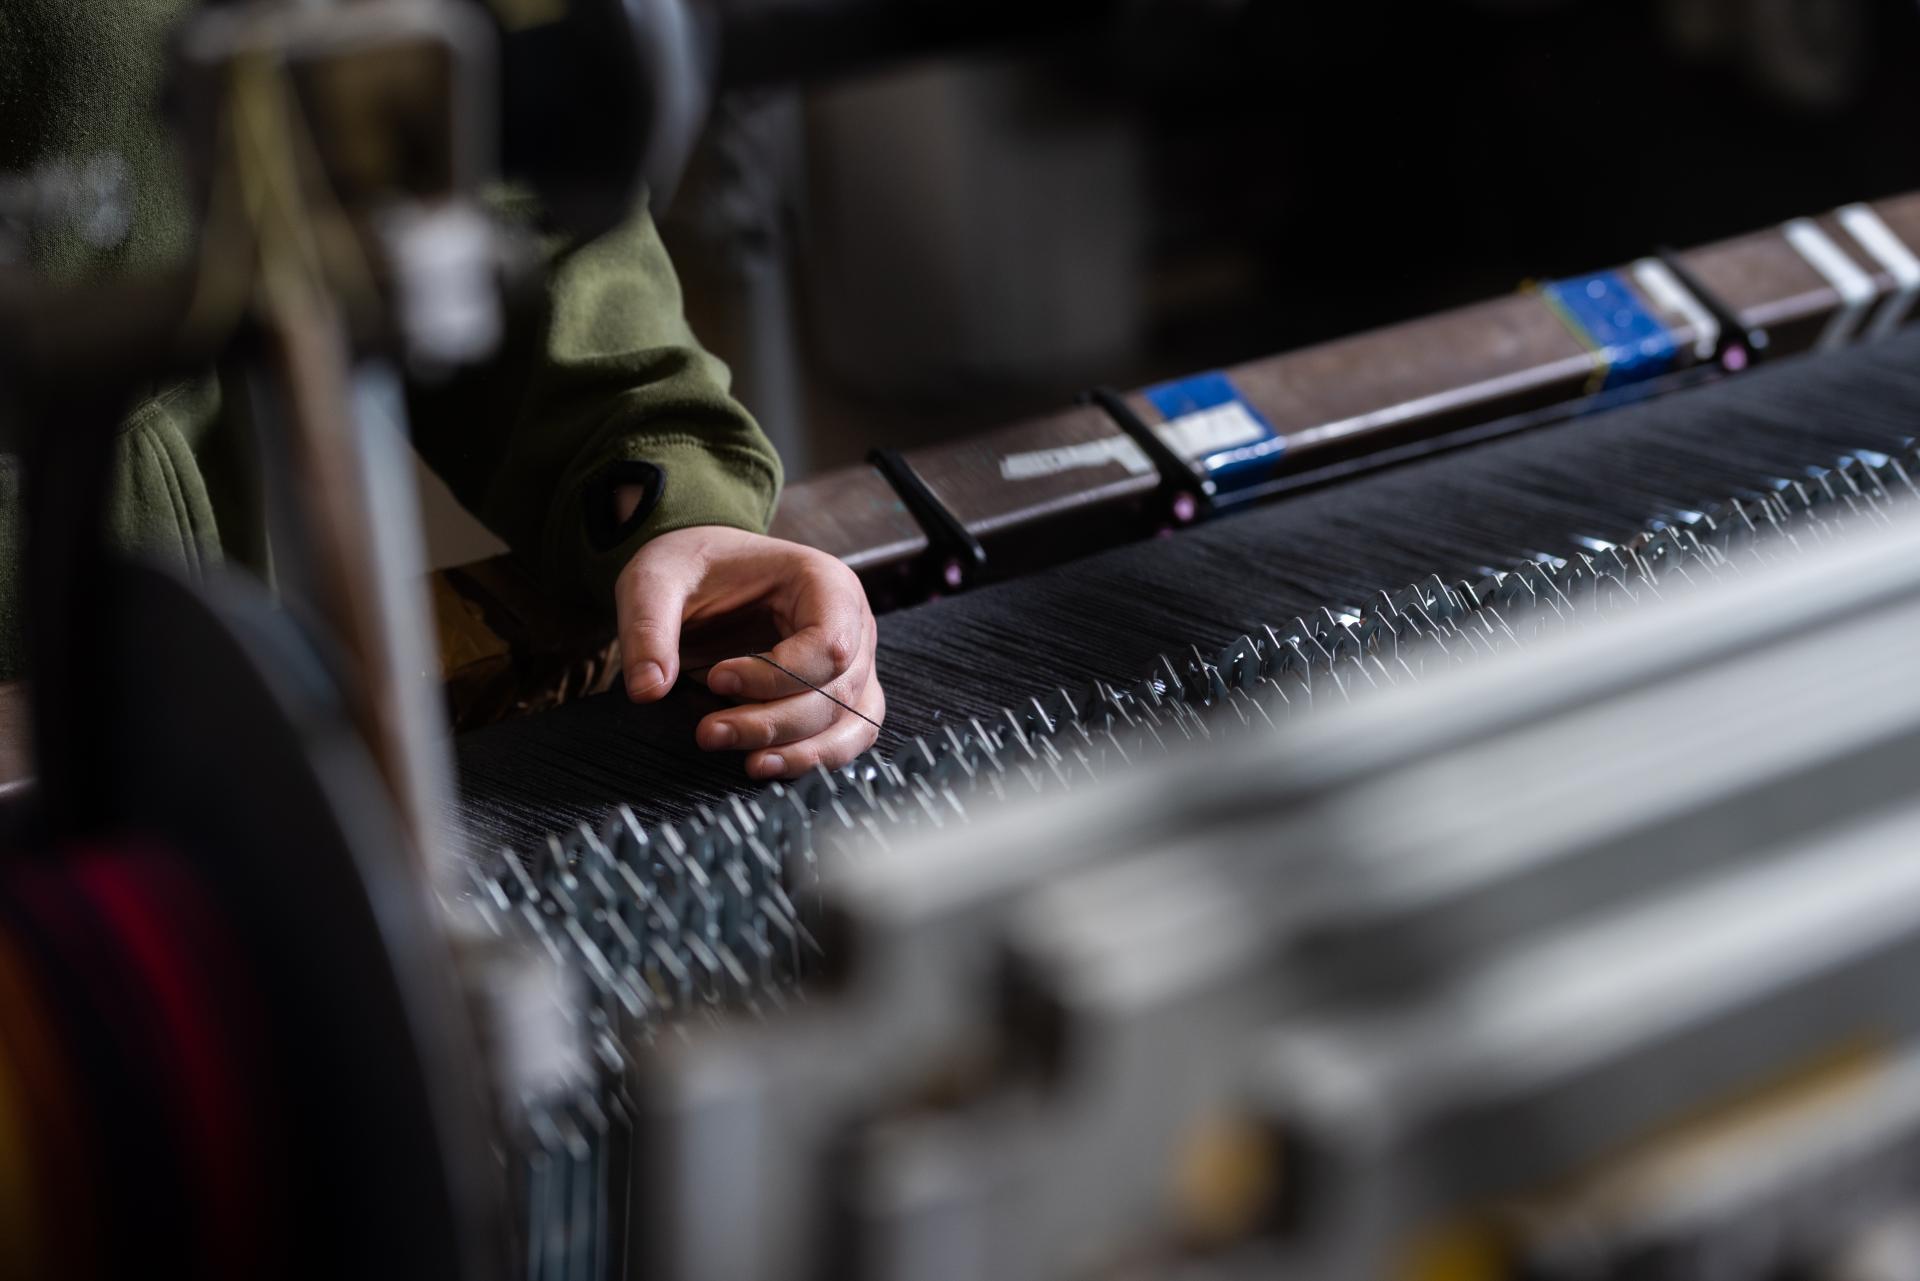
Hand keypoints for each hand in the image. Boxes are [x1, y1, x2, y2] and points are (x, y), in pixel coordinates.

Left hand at [615, 525, 884, 779]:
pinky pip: (848, 737)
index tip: (718, 679)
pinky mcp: (842, 696)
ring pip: (849, 723)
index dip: (776, 676)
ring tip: (747, 764)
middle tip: (709, 732)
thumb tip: (648, 691)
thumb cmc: (695, 565)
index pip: (828, 645)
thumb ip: (649, 628)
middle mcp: (854, 624)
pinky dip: (812, 758)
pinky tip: (765, 763)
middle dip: (773, 722)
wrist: (706, 569)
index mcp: (825, 582)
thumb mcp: (656, 580)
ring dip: (799, 752)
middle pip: (837, 692)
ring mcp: (854, 663)